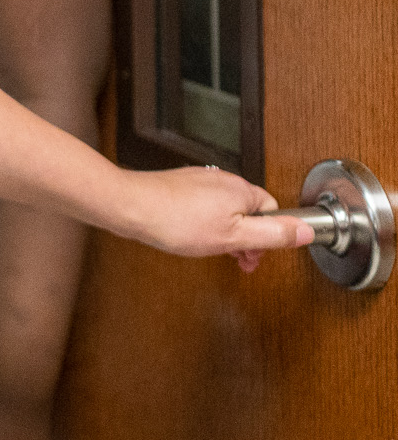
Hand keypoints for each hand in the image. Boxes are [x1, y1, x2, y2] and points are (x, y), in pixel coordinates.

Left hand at [109, 165, 310, 268]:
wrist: (130, 206)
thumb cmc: (177, 221)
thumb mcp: (234, 236)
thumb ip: (273, 235)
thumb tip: (307, 231)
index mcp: (242, 189)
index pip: (273, 212)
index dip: (268, 237)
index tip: (255, 255)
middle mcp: (223, 180)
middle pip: (249, 212)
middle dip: (246, 238)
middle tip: (237, 260)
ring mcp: (200, 181)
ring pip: (225, 211)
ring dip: (225, 233)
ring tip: (212, 250)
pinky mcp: (180, 186)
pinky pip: (203, 208)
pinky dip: (204, 224)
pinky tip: (191, 236)